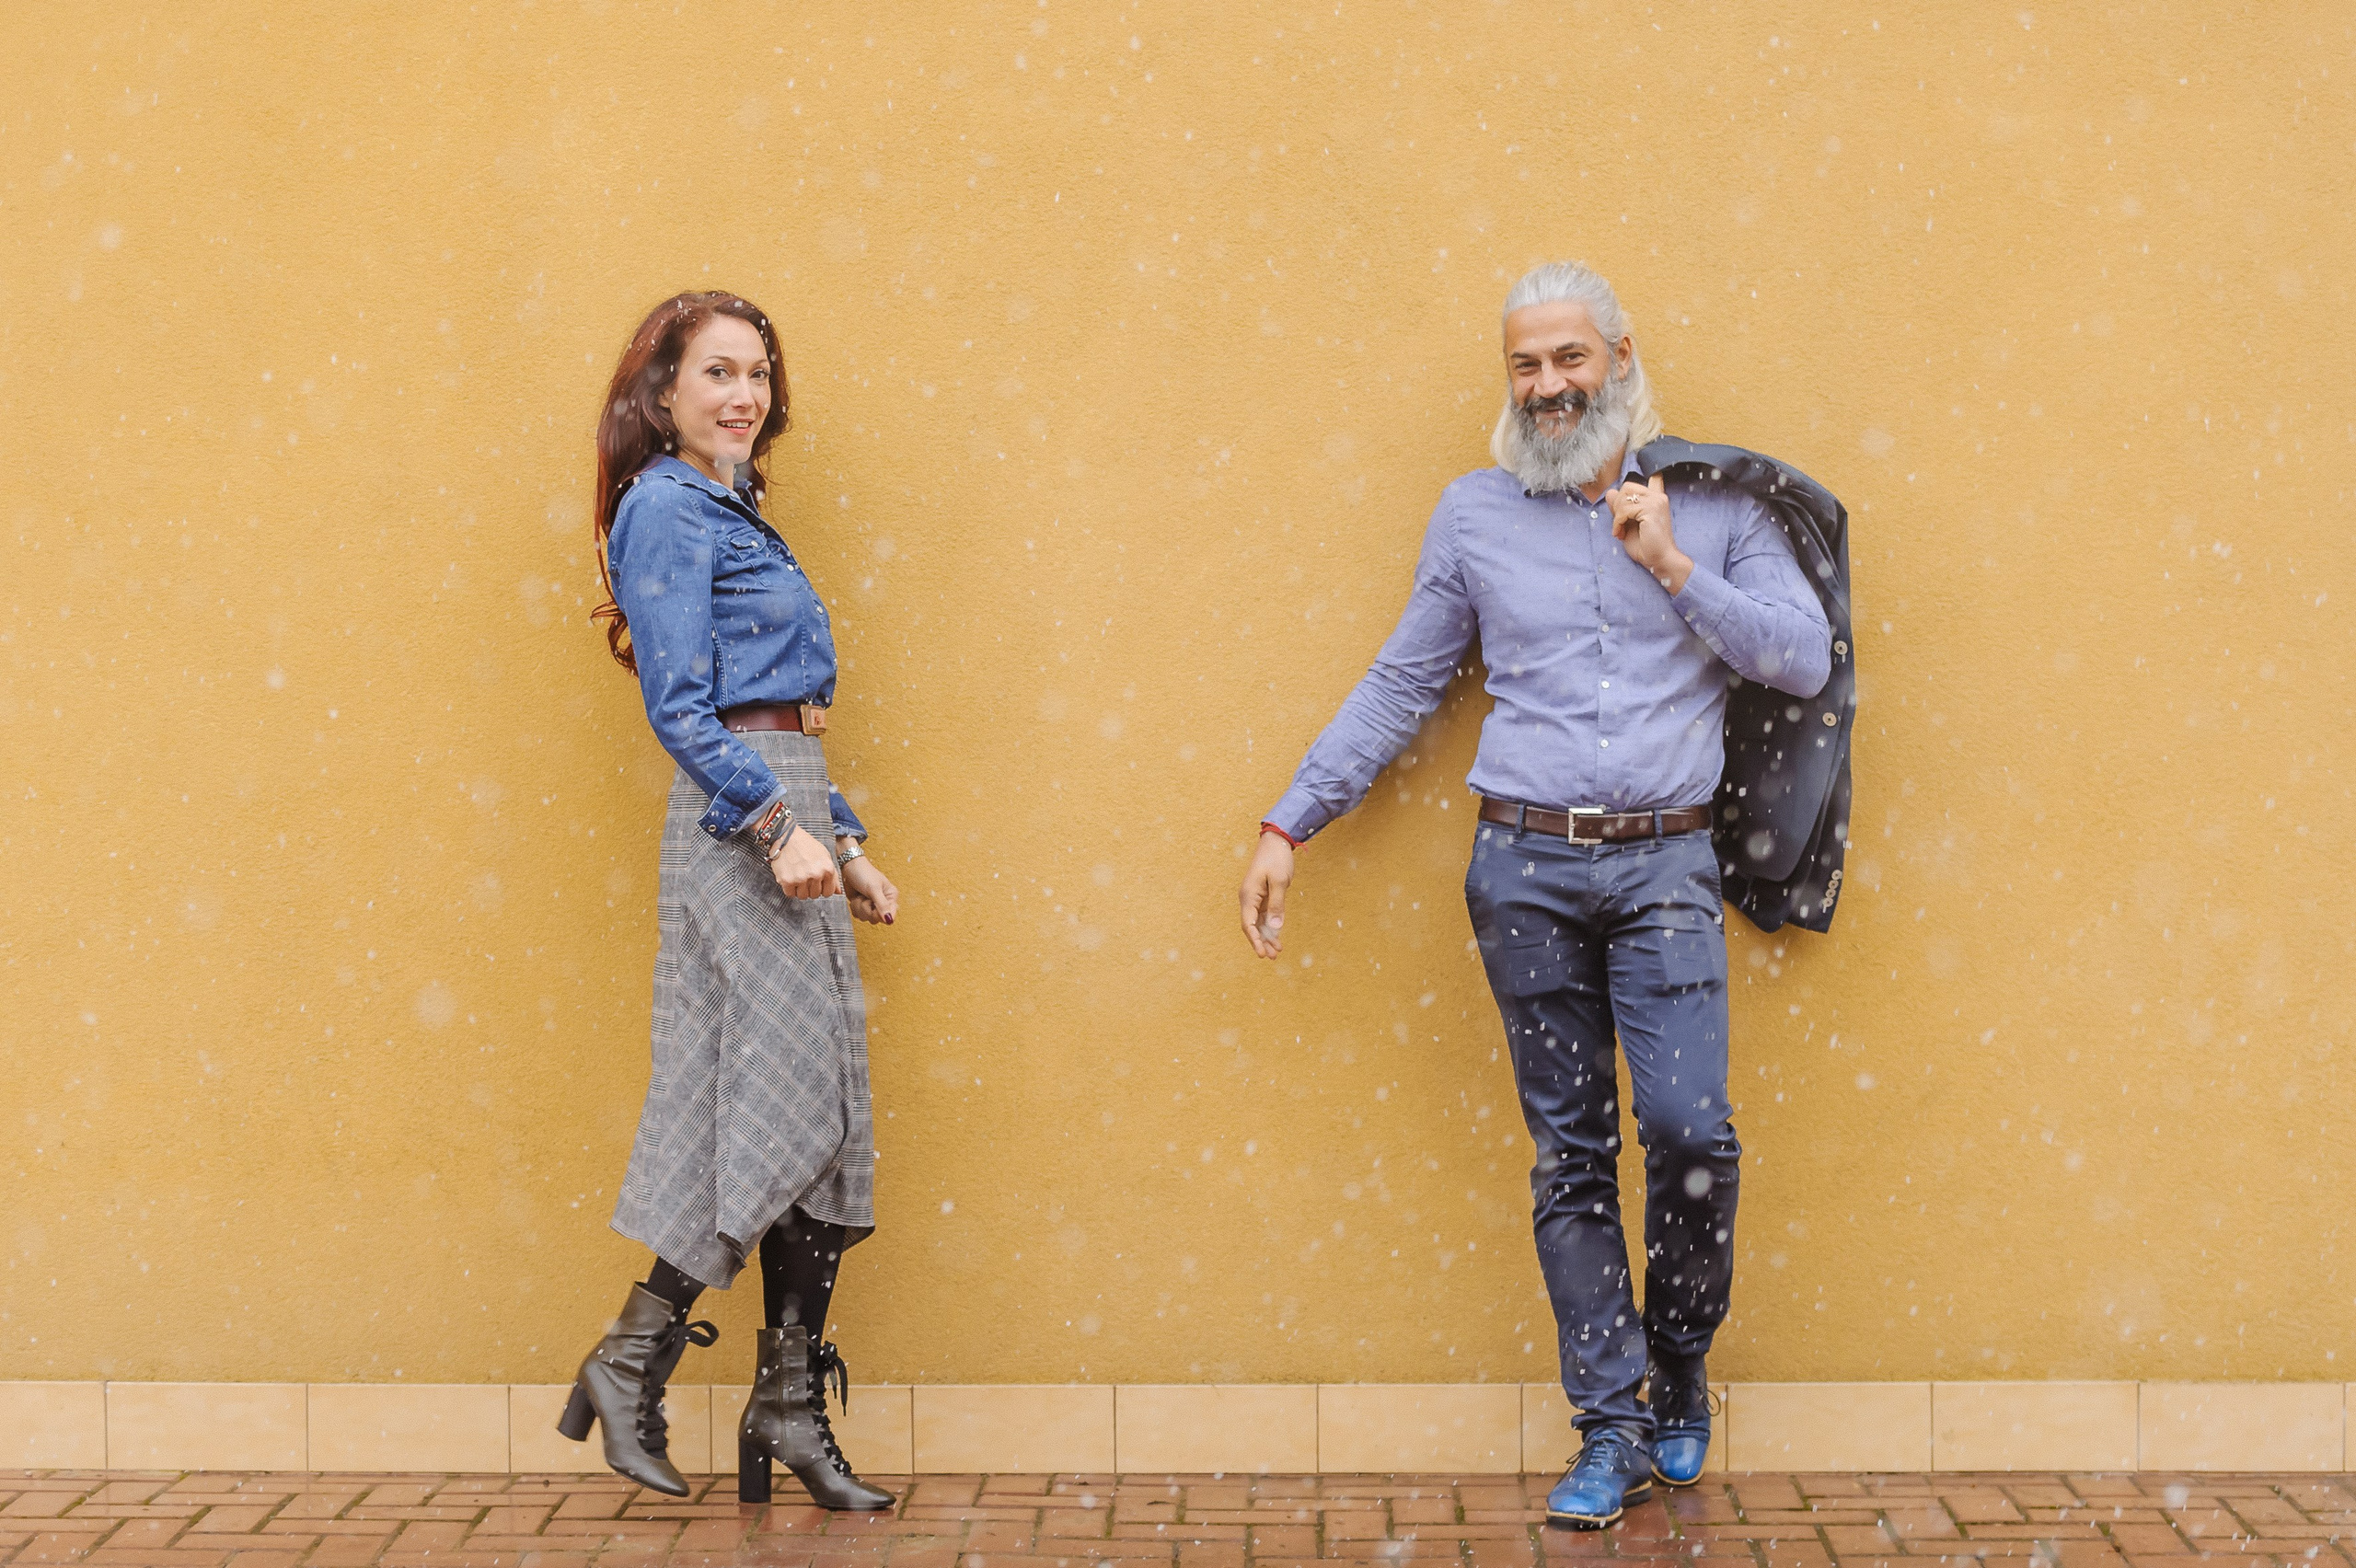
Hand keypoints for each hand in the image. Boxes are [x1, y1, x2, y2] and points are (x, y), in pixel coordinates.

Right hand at [767, 825, 841, 899]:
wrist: (786, 837)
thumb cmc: (806, 845)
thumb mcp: (825, 856)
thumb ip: (834, 875)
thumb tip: (839, 892)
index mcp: (827, 869)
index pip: (828, 892)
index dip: (822, 889)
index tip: (817, 883)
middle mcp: (815, 874)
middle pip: (815, 895)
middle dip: (810, 888)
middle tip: (805, 877)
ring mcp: (801, 878)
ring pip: (803, 896)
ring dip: (800, 889)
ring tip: (798, 877)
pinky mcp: (787, 880)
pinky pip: (790, 894)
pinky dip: (789, 889)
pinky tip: (790, 877)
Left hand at [841, 851, 898, 925]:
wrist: (849, 866)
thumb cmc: (863, 872)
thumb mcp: (873, 889)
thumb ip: (882, 905)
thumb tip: (889, 920)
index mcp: (891, 896)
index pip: (890, 916)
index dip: (879, 914)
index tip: (873, 905)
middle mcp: (883, 902)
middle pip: (876, 919)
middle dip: (866, 909)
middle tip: (865, 897)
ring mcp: (872, 905)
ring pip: (866, 918)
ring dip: (859, 907)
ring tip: (860, 895)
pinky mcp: (863, 906)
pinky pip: (859, 915)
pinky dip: (854, 907)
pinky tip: (856, 898)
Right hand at [1239, 830, 1293, 958]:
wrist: (1276, 842)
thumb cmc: (1276, 859)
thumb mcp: (1280, 881)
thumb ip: (1277, 904)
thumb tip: (1275, 926)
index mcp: (1248, 895)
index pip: (1247, 923)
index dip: (1254, 940)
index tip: (1262, 953)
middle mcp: (1248, 899)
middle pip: (1251, 927)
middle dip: (1261, 942)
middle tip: (1273, 957)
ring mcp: (1255, 898)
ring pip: (1258, 923)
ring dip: (1266, 937)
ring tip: (1277, 952)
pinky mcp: (1263, 897)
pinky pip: (1264, 917)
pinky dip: (1270, 928)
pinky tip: (1278, 938)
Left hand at [1609, 474, 1692, 593]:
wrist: (1659, 560)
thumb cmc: (1646, 545)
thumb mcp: (1627, 523)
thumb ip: (1620, 508)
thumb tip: (1609, 492)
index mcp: (1656, 498)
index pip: (1650, 477)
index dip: (1636, 484)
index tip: (1627, 497)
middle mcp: (1658, 497)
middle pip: (1627, 487)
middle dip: (1617, 504)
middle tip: (1618, 523)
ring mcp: (1656, 502)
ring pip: (1623, 497)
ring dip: (1616, 515)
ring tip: (1619, 530)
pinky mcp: (1651, 510)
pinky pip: (1624, 509)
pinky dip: (1617, 522)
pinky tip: (1620, 533)